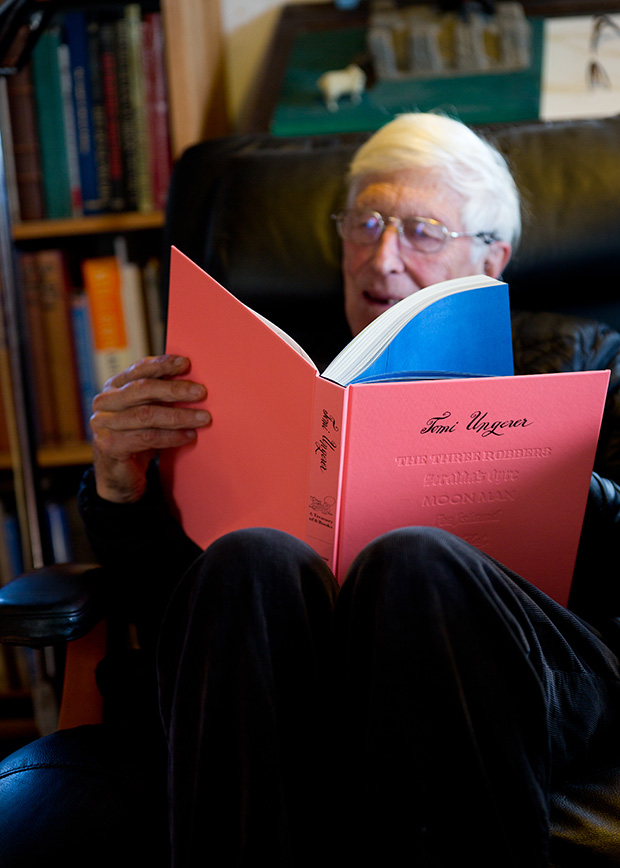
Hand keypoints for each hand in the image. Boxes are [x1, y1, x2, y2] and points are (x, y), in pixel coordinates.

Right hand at [90, 355, 210, 503]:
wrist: (121, 478)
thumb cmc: (139, 440)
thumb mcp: (149, 413)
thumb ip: (160, 396)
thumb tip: (193, 381)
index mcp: (113, 387)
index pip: (139, 370)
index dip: (162, 364)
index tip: (186, 363)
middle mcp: (104, 402)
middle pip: (143, 390)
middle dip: (175, 389)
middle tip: (201, 392)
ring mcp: (102, 423)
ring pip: (147, 415)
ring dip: (179, 416)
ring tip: (203, 418)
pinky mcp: (108, 445)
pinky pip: (147, 438)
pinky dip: (171, 437)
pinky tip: (189, 436)